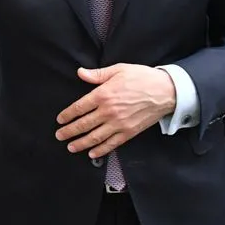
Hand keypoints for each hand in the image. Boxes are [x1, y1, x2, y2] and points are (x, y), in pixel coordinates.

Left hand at [55, 64, 176, 158]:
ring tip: (71, 147)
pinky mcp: (129, 132)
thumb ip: (97, 74)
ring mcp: (119, 124)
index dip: (67, 115)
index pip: (79, 107)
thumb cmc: (142, 78)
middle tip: (59, 136)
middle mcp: (108, 111)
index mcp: (103, 95)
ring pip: (95, 137)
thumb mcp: (118, 70)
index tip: (60, 119)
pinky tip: (92, 154)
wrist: (166, 91)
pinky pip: (111, 144)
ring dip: (81, 143)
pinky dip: (101, 150)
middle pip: (83, 124)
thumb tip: (80, 73)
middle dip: (69, 131)